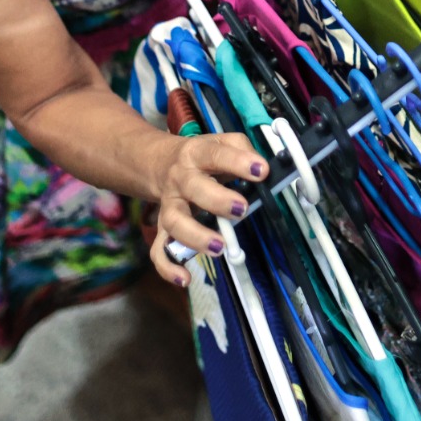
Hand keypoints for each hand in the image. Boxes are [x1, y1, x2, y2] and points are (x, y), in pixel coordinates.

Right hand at [149, 132, 267, 286]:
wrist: (160, 163)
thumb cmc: (202, 157)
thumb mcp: (220, 142)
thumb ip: (241, 149)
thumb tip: (261, 167)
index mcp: (196, 154)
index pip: (215, 155)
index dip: (238, 162)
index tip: (261, 170)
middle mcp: (180, 180)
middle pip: (193, 189)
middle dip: (217, 200)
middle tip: (241, 208)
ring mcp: (169, 205)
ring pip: (175, 222)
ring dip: (195, 236)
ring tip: (219, 247)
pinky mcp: (163, 228)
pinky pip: (159, 249)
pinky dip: (168, 266)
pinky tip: (185, 278)